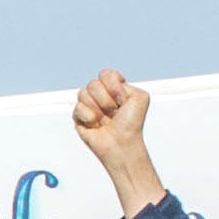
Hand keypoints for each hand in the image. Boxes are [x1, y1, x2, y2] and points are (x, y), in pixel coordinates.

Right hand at [71, 70, 167, 213]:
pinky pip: (77, 107)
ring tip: (105, 121)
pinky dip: (89, 117)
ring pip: (83, 94)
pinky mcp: (78, 117)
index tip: (122, 99)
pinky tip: (96, 125)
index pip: (105, 74)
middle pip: (93, 84)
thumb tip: (108, 88)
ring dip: (98, 110)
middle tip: (114, 113)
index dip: (113, 86)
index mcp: (114, 89)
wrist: (122, 144)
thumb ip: (128, 84)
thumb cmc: (131, 124)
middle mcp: (101, 95)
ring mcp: (89, 105)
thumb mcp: (140, 98)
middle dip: (106, 100)